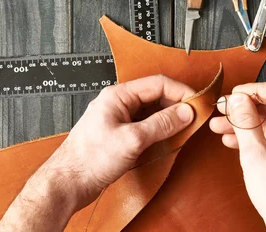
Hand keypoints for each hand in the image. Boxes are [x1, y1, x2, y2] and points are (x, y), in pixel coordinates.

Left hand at [0, 75, 194, 231]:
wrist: (68, 183)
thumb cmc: (88, 160)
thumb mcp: (132, 140)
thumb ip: (161, 124)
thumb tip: (184, 112)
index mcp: (117, 96)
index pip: (157, 83)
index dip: (180, 91)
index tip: (197, 102)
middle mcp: (118, 103)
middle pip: (155, 95)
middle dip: (176, 104)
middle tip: (195, 116)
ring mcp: (118, 119)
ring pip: (151, 111)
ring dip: (169, 118)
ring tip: (185, 127)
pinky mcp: (119, 134)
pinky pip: (145, 124)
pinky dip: (159, 129)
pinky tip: (168, 137)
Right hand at [209, 81, 265, 231]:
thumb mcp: (255, 154)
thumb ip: (245, 121)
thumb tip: (237, 99)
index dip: (254, 89)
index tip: (236, 95)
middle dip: (246, 108)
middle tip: (225, 109)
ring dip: (248, 123)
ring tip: (223, 126)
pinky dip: (259, 135)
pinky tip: (237, 140)